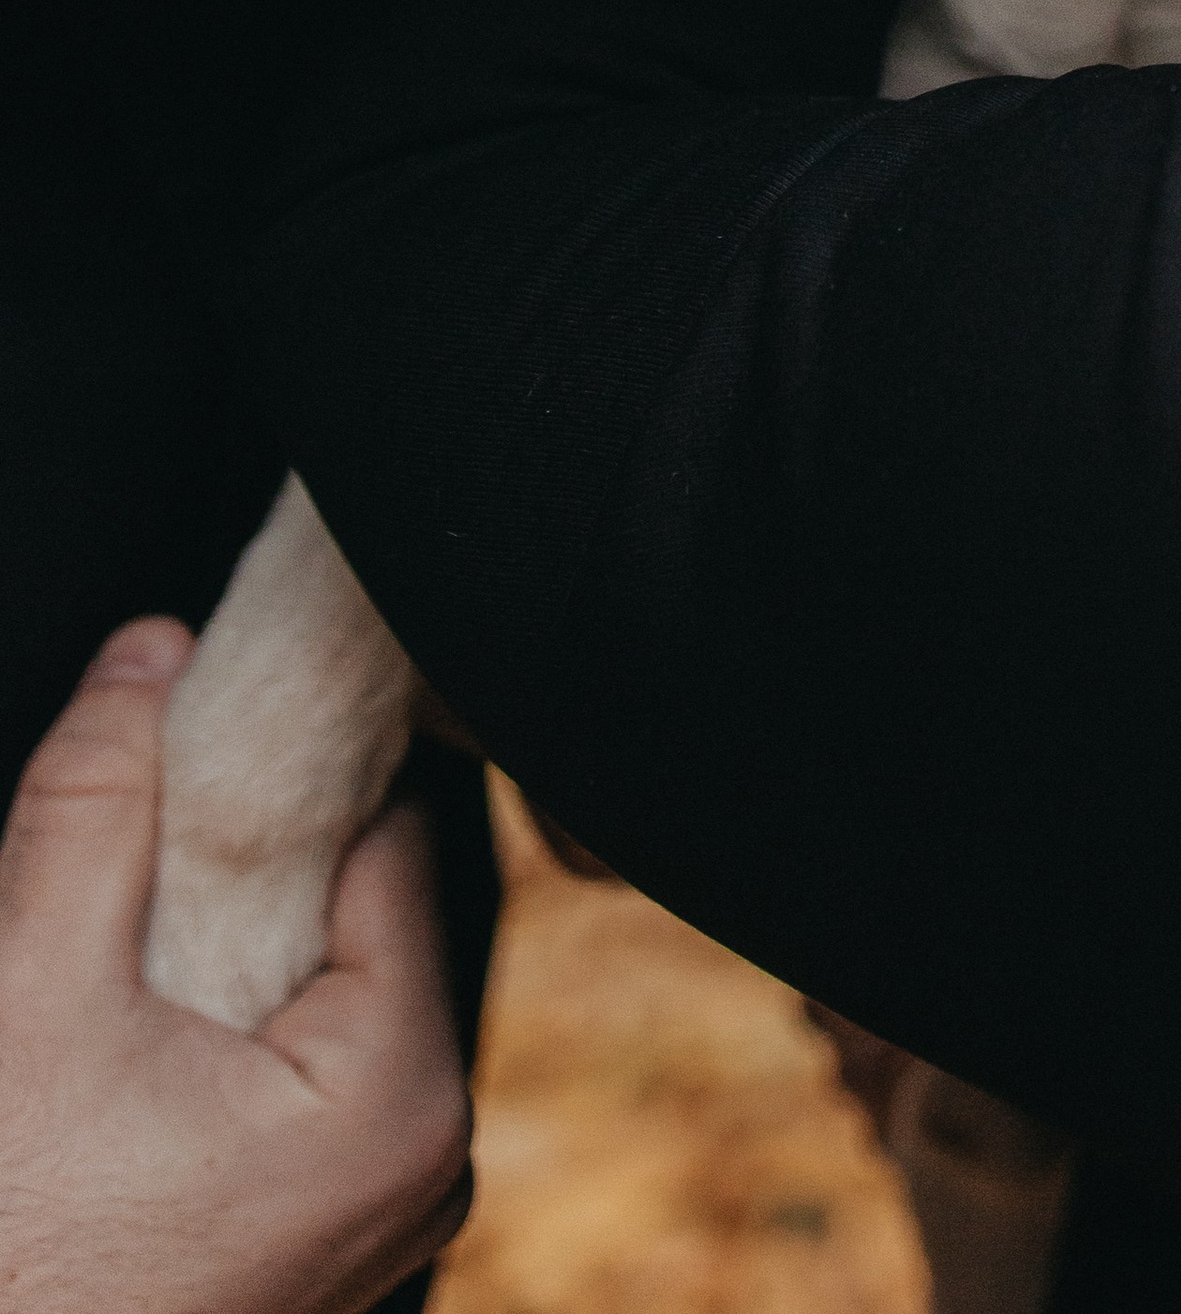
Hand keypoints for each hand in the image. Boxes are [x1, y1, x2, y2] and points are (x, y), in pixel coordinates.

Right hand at [0, 618, 470, 1313]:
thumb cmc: (11, 1248)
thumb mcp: (35, 993)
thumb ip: (100, 807)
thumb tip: (150, 652)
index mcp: (403, 1099)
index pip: (395, 843)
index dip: (307, 767)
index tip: (231, 708)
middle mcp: (420, 1165)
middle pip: (356, 923)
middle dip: (257, 867)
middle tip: (162, 817)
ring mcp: (368, 1217)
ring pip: (315, 999)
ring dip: (228, 950)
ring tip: (132, 939)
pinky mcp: (308, 1245)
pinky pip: (289, 1080)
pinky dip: (223, 1030)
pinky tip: (145, 1018)